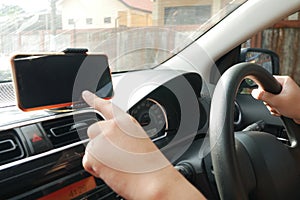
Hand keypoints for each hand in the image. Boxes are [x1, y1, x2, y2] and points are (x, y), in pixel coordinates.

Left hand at [81, 91, 204, 199]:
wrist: (153, 182)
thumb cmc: (151, 166)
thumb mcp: (139, 141)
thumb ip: (121, 135)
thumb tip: (110, 142)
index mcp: (126, 122)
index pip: (106, 106)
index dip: (94, 99)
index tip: (85, 94)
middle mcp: (112, 127)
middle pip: (93, 131)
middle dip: (99, 143)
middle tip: (114, 156)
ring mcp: (102, 139)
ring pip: (90, 148)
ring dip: (99, 158)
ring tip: (118, 166)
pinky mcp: (94, 154)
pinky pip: (87, 161)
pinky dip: (96, 169)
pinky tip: (112, 171)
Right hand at [251, 76, 299, 123]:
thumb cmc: (297, 107)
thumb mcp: (277, 101)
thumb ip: (263, 96)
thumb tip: (254, 92)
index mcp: (284, 81)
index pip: (266, 81)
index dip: (263, 90)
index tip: (265, 96)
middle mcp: (285, 86)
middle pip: (267, 92)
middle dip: (269, 101)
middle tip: (275, 104)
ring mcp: (285, 94)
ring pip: (271, 99)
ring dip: (273, 106)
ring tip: (280, 108)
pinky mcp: (285, 101)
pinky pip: (275, 104)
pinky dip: (276, 109)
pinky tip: (281, 111)